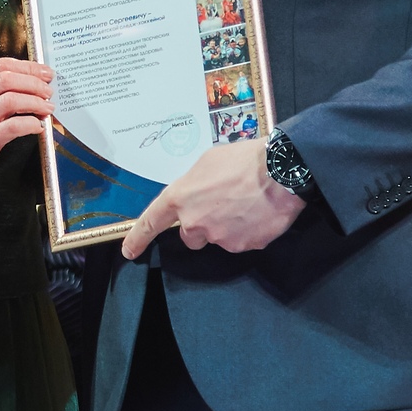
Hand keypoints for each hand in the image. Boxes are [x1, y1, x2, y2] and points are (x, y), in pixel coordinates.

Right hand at [0, 58, 53, 188]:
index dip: (28, 67)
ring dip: (36, 102)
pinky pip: (13, 127)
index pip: (1, 65)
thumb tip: (27, 84)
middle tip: (48, 91)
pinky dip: (31, 124)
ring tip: (46, 108)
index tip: (43, 72)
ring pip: (12, 100)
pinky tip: (37, 126)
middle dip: (35, 83)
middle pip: (8, 79)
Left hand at [120, 139, 304, 259]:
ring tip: (246, 203)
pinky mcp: (244, 246)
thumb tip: (196, 194)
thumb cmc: (244, 159)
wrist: (282, 171)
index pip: (151, 222)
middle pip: (191, 235)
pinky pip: (242, 241)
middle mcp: (195, 222)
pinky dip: (248, 230)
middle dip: (203, 225)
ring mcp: (220, 237)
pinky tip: (259, 212)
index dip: (138, 238)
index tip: (129, 251)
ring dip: (228, 226)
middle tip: (223, 205)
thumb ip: (194, 184)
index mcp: (181, 197)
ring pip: (218, 237)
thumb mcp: (208, 162)